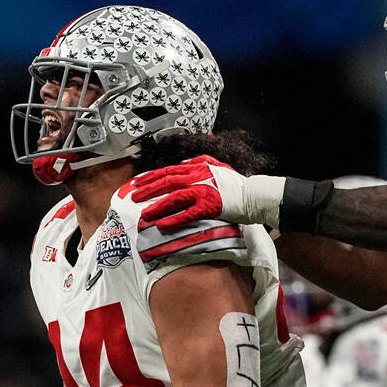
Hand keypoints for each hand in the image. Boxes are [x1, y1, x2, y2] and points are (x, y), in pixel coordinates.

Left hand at [131, 156, 284, 229]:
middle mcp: (197, 178)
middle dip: (147, 190)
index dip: (150, 177)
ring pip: (173, 198)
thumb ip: (201, 162)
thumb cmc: (236, 184)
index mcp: (197, 168)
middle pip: (166, 183)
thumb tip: (186, 162)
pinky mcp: (210, 207)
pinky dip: (173, 219)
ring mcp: (203, 192)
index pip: (168, 171)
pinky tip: (162, 225)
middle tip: (133, 198)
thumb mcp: (218, 166)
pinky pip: (187, 214)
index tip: (136, 183)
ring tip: (144, 215)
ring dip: (157, 207)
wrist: (253, 195)